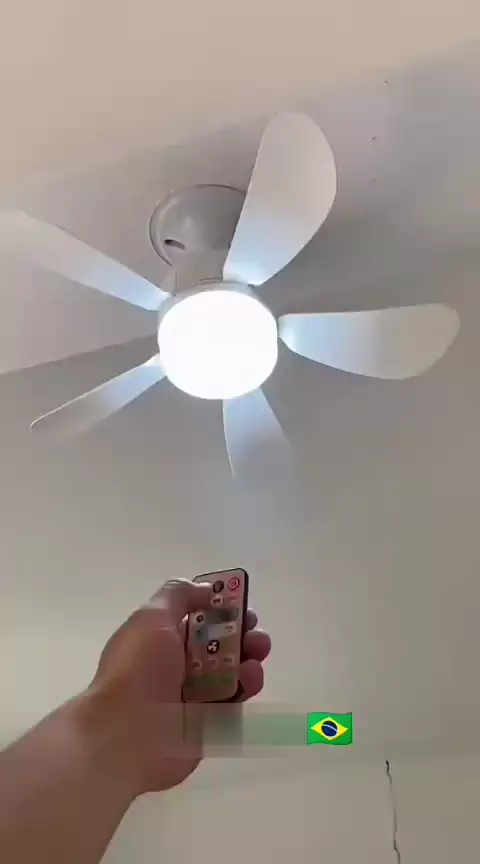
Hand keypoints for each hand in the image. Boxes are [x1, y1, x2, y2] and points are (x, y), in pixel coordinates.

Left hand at [87, 579, 270, 795]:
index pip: (197, 617)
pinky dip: (247, 686)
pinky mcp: (210, 722)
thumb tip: (207, 589)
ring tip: (256, 653)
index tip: (239, 604)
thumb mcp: (152, 617)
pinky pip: (235, 699)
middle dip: (242, 632)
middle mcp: (177, 665)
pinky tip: (250, 679)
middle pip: (219, 643)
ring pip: (232, 670)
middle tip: (254, 632)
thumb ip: (179, 595)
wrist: (127, 735)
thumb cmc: (137, 669)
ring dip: (250, 656)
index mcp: (160, 638)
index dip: (220, 608)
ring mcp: (194, 695)